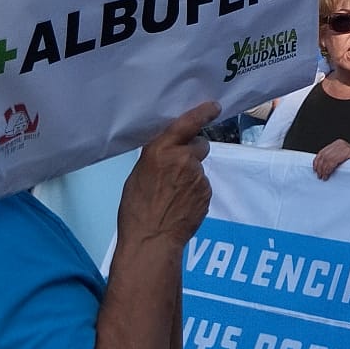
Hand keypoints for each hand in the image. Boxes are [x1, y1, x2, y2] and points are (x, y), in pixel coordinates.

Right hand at [117, 101, 216, 247]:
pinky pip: (202, 186)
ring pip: (199, 168)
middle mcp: (183, 159)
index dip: (202, 113)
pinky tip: (181, 205)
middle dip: (192, 153)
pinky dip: (194, 192)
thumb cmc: (135, 210)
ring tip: (174, 195)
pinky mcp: (206, 192)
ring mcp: (198, 176)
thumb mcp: (138, 176)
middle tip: (178, 170)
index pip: (186, 124)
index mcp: (161, 151)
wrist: (152, 241)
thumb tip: (167, 153)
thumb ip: (157, 159)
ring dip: (191, 176)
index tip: (214, 107)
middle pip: (199, 145)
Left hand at [312, 140, 349, 180]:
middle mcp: (341, 143)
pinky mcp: (348, 152)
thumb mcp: (342, 160)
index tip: (315, 170)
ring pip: (327, 159)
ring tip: (324, 177)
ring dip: (323, 169)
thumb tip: (319, 165)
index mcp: (338, 144)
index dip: (316, 162)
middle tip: (319, 176)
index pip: (322, 152)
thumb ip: (333, 159)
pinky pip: (333, 161)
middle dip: (319, 167)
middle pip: (323, 155)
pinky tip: (328, 174)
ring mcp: (345, 147)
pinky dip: (328, 169)